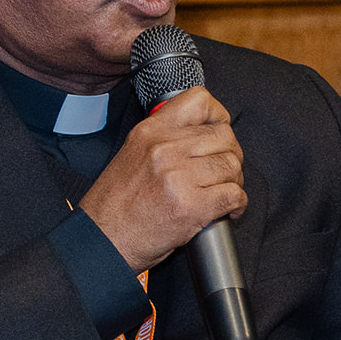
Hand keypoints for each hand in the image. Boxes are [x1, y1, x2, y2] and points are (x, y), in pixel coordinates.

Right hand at [80, 87, 245, 272]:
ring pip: (231, 165)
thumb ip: (164, 137)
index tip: (218, 130)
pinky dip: (237, 204)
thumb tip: (201, 131)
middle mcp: (165, 149)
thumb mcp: (133, 153)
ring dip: (234, 181)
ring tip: (223, 191)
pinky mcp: (191, 206)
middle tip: (223, 170)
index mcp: (150, 131)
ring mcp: (179, 177)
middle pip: (224, 136)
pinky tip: (228, 210)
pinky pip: (234, 194)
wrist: (103, 240)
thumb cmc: (116, 204)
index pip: (199, 100)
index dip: (218, 115)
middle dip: (231, 154)